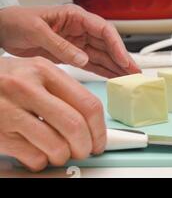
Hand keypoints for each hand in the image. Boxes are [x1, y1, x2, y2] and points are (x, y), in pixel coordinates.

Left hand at [0, 4, 140, 77]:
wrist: (1, 29)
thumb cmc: (16, 21)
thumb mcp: (37, 31)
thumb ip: (61, 45)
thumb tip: (83, 59)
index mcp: (75, 16)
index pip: (104, 30)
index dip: (117, 45)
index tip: (124, 60)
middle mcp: (80, 28)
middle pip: (108, 44)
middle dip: (122, 58)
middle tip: (134, 73)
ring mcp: (77, 42)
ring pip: (102, 55)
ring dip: (115, 67)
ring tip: (128, 79)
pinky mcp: (71, 53)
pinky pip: (91, 63)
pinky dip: (103, 71)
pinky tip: (113, 77)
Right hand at [0, 57, 105, 171]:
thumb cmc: (5, 81)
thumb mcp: (35, 73)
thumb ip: (63, 91)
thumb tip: (93, 122)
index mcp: (43, 71)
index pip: (87, 104)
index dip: (99, 129)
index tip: (100, 140)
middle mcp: (26, 88)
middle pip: (75, 127)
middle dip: (85, 146)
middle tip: (84, 151)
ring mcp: (8, 111)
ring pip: (56, 146)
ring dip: (64, 156)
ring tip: (60, 152)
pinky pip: (34, 157)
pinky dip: (42, 162)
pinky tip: (37, 153)